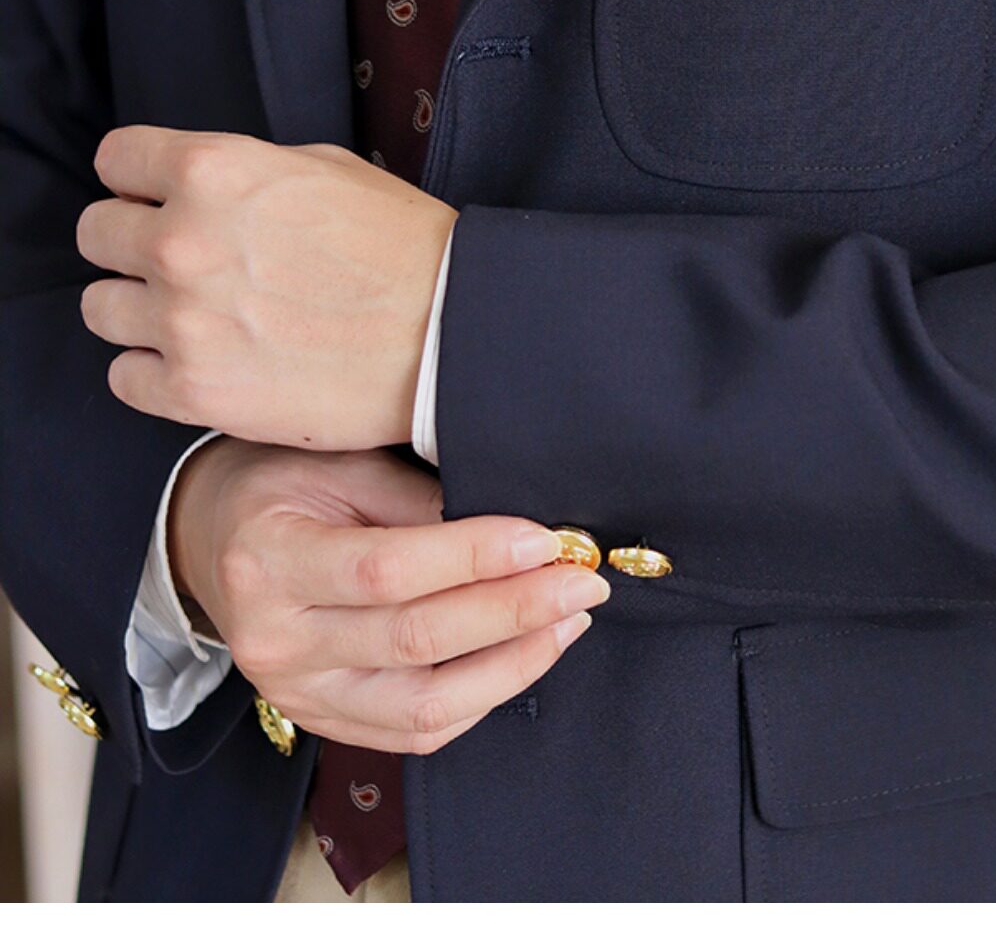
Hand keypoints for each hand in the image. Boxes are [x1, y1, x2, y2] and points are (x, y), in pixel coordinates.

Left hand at [78, 126, 456, 447]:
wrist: (447, 332)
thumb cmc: (397, 245)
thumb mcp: (320, 167)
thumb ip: (239, 171)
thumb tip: (192, 186)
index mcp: (212, 171)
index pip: (115, 160)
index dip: (138, 179)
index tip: (156, 197)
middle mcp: (182, 241)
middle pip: (95, 234)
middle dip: (132, 242)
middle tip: (180, 261)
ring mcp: (182, 321)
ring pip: (99, 308)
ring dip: (138, 309)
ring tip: (192, 316)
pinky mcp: (194, 391)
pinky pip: (124, 377)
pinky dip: (154, 371)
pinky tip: (201, 359)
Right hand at [169, 441, 608, 753]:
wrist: (212, 540)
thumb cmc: (283, 485)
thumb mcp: (338, 464)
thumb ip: (416, 500)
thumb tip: (517, 530)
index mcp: (270, 560)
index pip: (386, 570)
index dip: (474, 556)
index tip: (545, 537)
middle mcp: (276, 641)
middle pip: (414, 640)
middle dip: (513, 610)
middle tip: (582, 579)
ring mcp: (296, 695)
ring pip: (423, 705)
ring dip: (512, 664)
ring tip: (569, 621)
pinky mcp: (320, 722)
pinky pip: (414, 733)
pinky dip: (480, 699)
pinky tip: (525, 657)